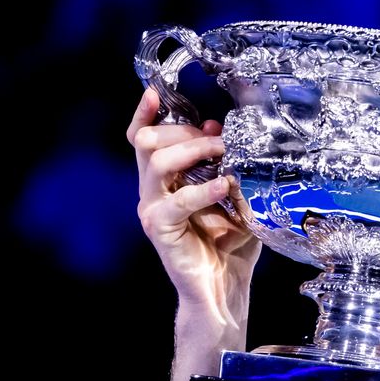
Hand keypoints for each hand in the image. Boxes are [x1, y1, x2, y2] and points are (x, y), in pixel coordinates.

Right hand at [127, 87, 260, 309]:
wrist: (225, 287)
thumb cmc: (230, 243)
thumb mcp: (236, 196)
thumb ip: (227, 164)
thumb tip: (220, 129)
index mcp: (166, 180)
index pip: (143, 139)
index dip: (145, 114)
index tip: (156, 93)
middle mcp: (152, 191)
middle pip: (149, 142)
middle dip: (184, 131)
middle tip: (217, 137)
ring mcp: (153, 209)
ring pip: (157, 163)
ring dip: (192, 150)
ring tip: (222, 153)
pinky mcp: (159, 230)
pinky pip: (175, 201)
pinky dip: (202, 189)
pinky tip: (224, 186)